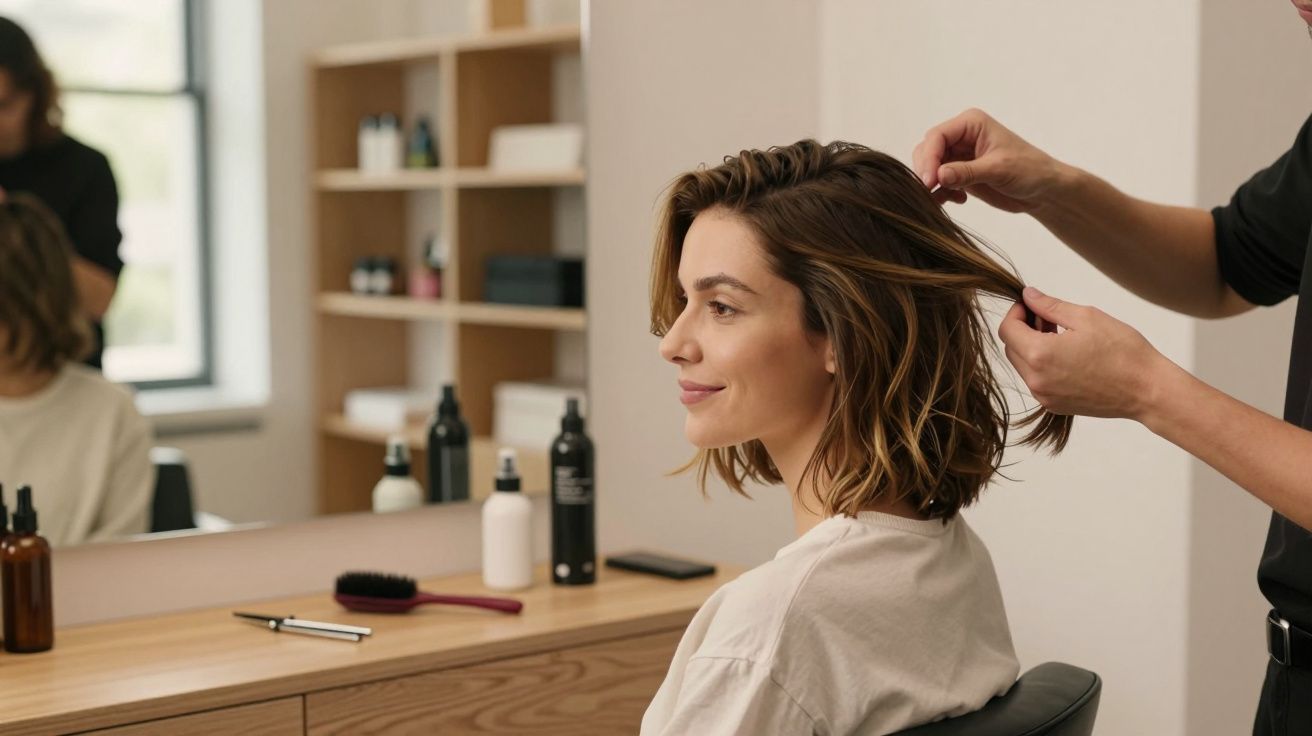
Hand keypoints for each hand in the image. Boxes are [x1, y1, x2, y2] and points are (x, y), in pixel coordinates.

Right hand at [912, 108, 1067, 212]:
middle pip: (927, 150)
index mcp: (970, 124)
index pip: (937, 136)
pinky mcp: (959, 174)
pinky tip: (957, 201)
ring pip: (930, 167)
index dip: (929, 158)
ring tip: (947, 198)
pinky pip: (938, 183)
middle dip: (926, 171)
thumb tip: (939, 176)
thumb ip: (966, 172)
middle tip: (930, 191)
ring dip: (932, 184)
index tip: (930, 181)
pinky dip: (940, 194)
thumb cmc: (1029, 170)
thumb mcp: (998, 169)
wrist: (1043, 190)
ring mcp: (958, 156)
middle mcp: (961, 137)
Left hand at [997, 287, 1173, 420]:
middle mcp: (1036, 380)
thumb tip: (1028, 295)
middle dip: (1023, 329)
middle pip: (1011, 348)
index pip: (1007, 330)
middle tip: (1049, 319)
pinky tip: (1067, 356)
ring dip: (1032, 347)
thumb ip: (1049, 306)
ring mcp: (1044, 396)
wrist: (1147, 390)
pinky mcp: (1054, 406)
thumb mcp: (1085, 317)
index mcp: (1040, 355)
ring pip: (1022, 365)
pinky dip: (1042, 365)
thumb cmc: (1123, 351)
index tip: (1031, 305)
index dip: (1016, 313)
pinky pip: (1036, 380)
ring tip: (1061, 336)